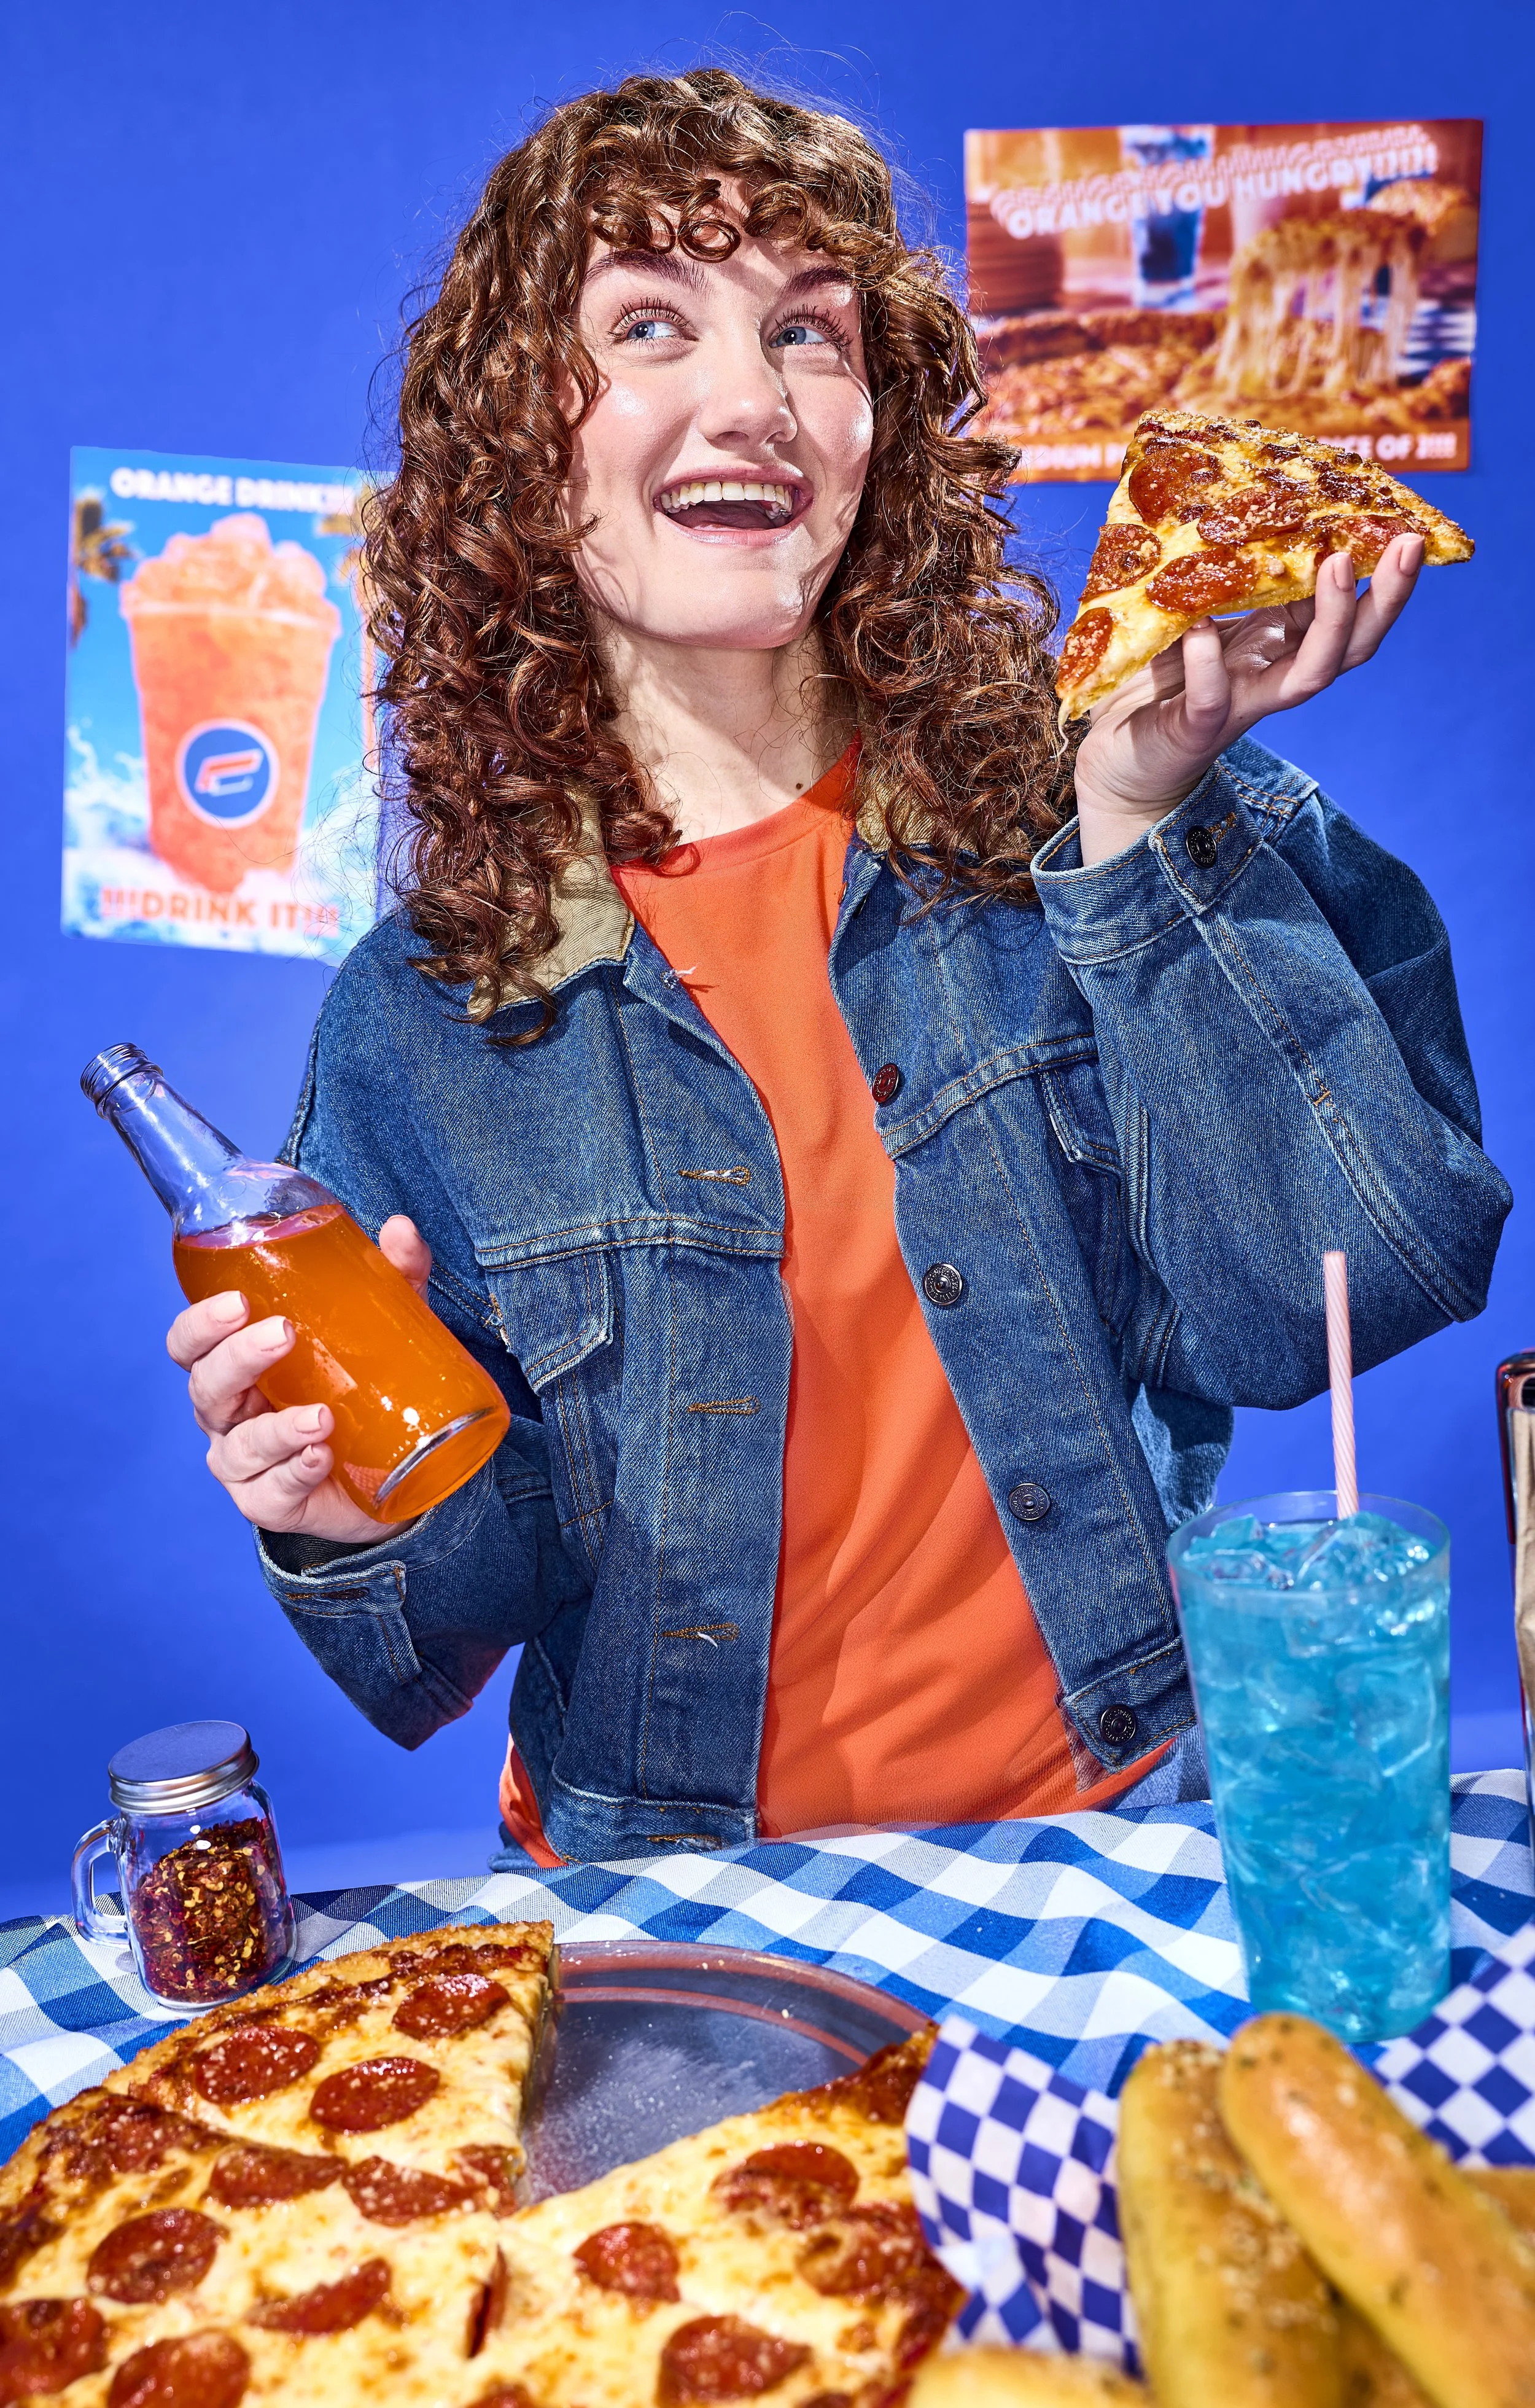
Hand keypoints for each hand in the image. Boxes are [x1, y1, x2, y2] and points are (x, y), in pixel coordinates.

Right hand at [166, 1214, 433, 1541]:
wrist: (391, 1473)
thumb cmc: (362, 1387)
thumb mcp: (380, 1328)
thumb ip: (391, 1279)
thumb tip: (399, 1229)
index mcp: (237, 1366)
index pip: (192, 1343)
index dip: (200, 1324)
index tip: (237, 1301)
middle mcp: (230, 1414)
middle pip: (207, 1387)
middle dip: (238, 1358)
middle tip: (281, 1334)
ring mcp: (246, 1464)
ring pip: (240, 1446)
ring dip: (278, 1429)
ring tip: (322, 1417)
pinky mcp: (272, 1503)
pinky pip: (272, 1492)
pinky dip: (295, 1472)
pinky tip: (321, 1457)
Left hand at [1072, 536, 1424, 865]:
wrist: (1118, 755)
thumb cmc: (1158, 678)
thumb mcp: (1197, 612)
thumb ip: (1220, 575)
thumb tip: (1234, 496)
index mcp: (1279, 641)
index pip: (1345, 609)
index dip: (1378, 572)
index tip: (1404, 522)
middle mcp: (1274, 673)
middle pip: (1352, 643)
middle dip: (1386, 597)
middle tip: (1408, 544)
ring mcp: (1242, 703)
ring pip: (1310, 674)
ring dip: (1333, 622)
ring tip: (1336, 568)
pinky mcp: (1197, 729)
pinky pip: (1213, 697)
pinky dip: (1209, 664)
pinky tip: (1202, 629)